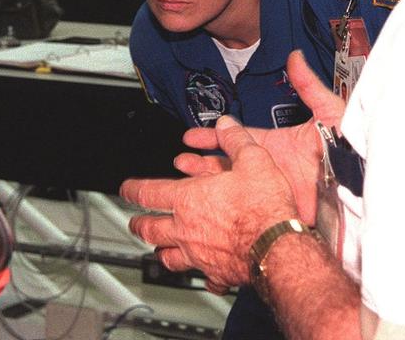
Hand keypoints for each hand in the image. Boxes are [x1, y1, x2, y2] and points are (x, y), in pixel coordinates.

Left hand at [122, 116, 298, 288]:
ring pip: (168, 257)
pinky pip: (202, 278)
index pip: (148, 193)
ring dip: (160, 252)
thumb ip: (236, 140)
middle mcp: (187, 229)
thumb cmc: (263, 207)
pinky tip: (205, 275)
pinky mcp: (217, 273)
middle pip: (150, 229)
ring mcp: (199, 254)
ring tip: (158, 251)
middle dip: (139, 225)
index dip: (132, 190)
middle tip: (135, 223)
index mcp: (189, 199)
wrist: (277, 247)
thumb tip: (227, 125)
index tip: (126, 189)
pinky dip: (201, 275)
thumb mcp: (253, 160)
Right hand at [172, 51, 346, 222]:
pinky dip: (225, 207)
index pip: (236, 139)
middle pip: (227, 164)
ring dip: (208, 184)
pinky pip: (246, 208)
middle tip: (181, 160)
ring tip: (186, 181)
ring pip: (231, 187)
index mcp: (277, 144)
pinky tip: (209, 206)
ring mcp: (271, 189)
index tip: (191, 135)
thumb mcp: (328, 110)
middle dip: (201, 162)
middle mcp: (270, 167)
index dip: (212, 136)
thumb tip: (295, 57)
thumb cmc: (349, 150)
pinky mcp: (276, 209)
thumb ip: (308, 84)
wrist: (359, 185)